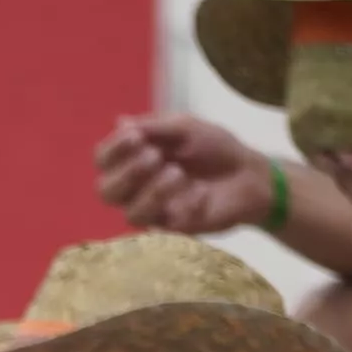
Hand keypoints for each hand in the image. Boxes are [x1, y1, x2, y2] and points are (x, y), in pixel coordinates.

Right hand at [95, 110, 270, 235]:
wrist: (249, 174)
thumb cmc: (215, 148)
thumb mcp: (185, 127)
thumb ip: (153, 127)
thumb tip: (120, 122)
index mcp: (135, 159)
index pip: (103, 160)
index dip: (113, 150)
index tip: (137, 137)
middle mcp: (137, 188)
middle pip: (106, 192)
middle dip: (127, 173)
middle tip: (155, 157)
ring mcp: (154, 211)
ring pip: (131, 214)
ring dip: (152, 191)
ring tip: (180, 174)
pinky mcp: (174, 230)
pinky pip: (166, 225)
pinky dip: (185, 204)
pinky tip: (202, 193)